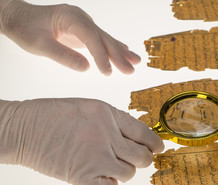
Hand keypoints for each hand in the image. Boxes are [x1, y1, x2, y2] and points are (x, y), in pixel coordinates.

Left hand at [0, 0, 140, 74]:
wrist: (19, 18)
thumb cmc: (26, 29)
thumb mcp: (39, 45)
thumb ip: (62, 55)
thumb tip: (86, 67)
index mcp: (70, 18)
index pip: (90, 37)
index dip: (100, 55)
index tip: (107, 72)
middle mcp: (81, 18)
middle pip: (103, 38)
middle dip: (118, 55)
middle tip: (130, 71)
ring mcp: (84, 23)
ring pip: (105, 39)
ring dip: (121, 52)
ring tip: (136, 62)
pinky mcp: (84, 30)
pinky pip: (101, 40)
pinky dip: (114, 47)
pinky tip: (126, 52)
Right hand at [0, 98, 163, 184]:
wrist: (23, 127)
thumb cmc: (53, 114)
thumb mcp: (90, 107)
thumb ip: (114, 120)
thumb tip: (135, 136)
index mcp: (109, 115)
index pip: (144, 133)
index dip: (155, 143)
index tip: (158, 148)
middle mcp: (107, 136)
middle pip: (142, 157)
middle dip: (142, 159)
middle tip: (135, 159)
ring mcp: (96, 157)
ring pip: (129, 173)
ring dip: (124, 172)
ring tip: (111, 166)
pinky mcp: (83, 176)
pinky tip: (100, 178)